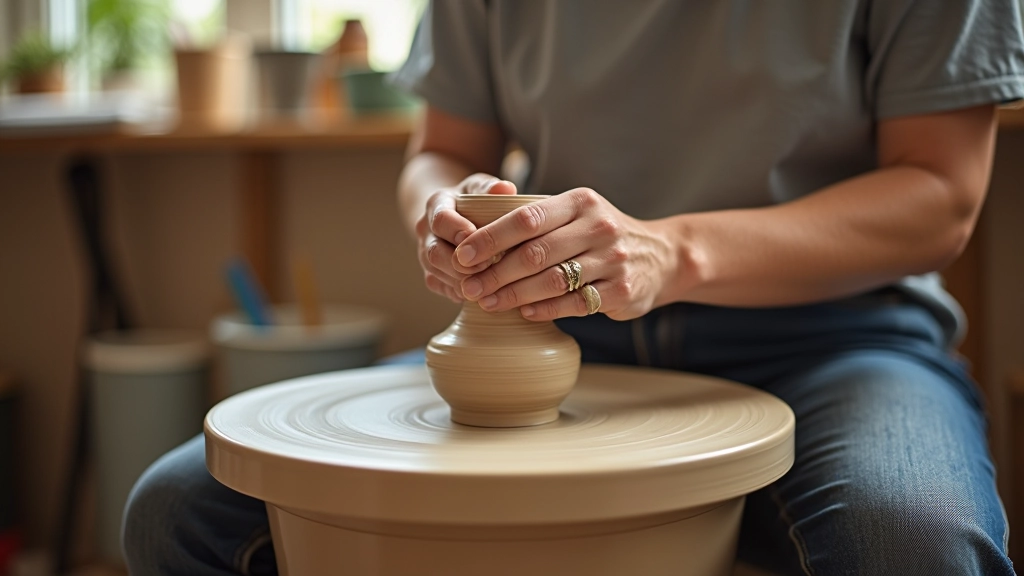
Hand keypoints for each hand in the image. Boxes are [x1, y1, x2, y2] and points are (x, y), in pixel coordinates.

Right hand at [416, 173, 516, 301]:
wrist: (456, 215)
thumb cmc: (474, 199)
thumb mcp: (481, 187)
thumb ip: (491, 188)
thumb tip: (506, 188)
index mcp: (436, 205)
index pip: (441, 219)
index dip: (458, 230)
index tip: (477, 236)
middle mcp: (426, 231)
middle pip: (434, 252)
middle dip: (460, 263)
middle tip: (487, 266)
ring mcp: (426, 254)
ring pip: (437, 273)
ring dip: (462, 280)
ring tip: (488, 282)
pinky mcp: (432, 273)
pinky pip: (441, 287)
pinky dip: (460, 291)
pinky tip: (481, 292)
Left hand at [453, 188, 677, 320]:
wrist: (662, 256)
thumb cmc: (601, 235)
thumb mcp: (577, 213)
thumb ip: (537, 220)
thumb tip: (475, 238)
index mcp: (580, 202)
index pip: (526, 218)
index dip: (490, 237)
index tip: (462, 254)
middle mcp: (598, 227)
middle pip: (535, 253)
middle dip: (495, 272)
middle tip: (469, 286)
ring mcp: (613, 260)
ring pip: (552, 281)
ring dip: (514, 295)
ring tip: (489, 303)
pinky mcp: (621, 291)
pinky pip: (574, 304)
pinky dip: (544, 310)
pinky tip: (524, 313)